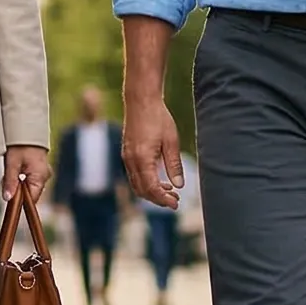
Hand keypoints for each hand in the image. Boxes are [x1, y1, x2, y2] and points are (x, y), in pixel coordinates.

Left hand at [2, 146, 50, 203]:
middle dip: (18, 191)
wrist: (26, 127)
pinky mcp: (39, 168)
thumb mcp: (12, 163)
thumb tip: (7, 198)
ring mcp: (43, 172)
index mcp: (40, 177)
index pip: (32, 199)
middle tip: (7, 183)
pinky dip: (22, 178)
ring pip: (29, 186)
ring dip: (19, 184)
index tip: (9, 201)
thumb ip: (10, 182)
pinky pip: (30, 178)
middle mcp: (44, 176)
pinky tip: (15, 170)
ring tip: (11, 172)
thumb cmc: (21, 143)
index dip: (20, 202)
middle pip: (30, 193)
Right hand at [122, 92, 183, 208]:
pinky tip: (160, 179)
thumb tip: (179, 185)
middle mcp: (131, 161)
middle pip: (142, 191)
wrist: (140, 101)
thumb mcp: (171, 141)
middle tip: (176, 200)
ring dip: (152, 192)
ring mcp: (126, 158)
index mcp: (142, 159)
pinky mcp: (126, 154)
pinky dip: (146, 183)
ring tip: (170, 191)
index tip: (176, 203)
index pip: (151, 189)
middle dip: (158, 199)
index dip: (163, 200)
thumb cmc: (158, 118)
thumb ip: (174, 165)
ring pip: (137, 185)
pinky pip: (134, 176)